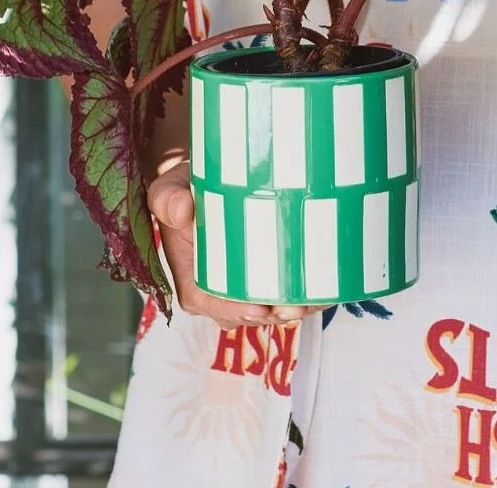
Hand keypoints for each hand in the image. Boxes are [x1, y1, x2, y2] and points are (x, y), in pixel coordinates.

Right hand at [147, 159, 326, 326]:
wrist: (209, 182)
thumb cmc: (186, 188)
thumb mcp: (170, 188)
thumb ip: (169, 198)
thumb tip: (181, 209)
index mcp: (191, 279)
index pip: (208, 303)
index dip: (233, 310)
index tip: (258, 308)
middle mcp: (218, 292)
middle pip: (246, 312)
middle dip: (273, 313)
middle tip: (297, 306)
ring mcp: (244, 287)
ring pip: (271, 308)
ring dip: (296, 308)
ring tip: (317, 298)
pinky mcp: (267, 276)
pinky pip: (287, 293)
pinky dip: (307, 294)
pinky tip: (327, 287)